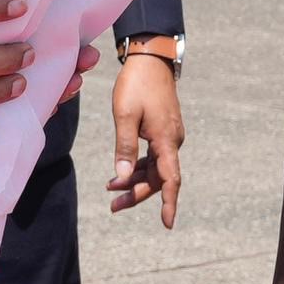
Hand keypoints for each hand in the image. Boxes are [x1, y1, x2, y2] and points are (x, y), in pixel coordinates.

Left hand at [109, 50, 187, 224]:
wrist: (151, 59)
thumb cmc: (136, 84)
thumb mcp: (125, 115)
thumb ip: (124, 147)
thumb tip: (121, 176)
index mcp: (166, 139)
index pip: (170, 179)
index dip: (169, 203)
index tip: (167, 223)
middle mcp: (172, 141)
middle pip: (158, 178)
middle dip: (136, 194)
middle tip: (113, 207)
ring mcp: (169, 136)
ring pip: (155, 168)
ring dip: (134, 181)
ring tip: (110, 192)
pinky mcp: (163, 131)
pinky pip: (153, 157)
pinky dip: (137, 167)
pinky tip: (121, 173)